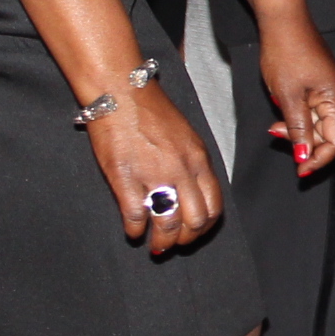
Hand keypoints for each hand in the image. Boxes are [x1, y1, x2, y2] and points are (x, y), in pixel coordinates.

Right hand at [88, 85, 223, 255]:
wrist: (121, 91)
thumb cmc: (152, 111)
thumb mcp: (186, 136)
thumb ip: (193, 166)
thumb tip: (194, 196)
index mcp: (199, 159)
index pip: (213, 207)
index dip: (204, 228)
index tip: (193, 233)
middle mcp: (181, 169)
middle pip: (194, 222)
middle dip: (184, 240)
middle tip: (173, 243)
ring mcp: (153, 174)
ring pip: (168, 224)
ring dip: (162, 242)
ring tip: (155, 244)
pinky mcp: (125, 177)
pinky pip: (136, 216)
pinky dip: (135, 231)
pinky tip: (133, 231)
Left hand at [256, 19, 334, 181]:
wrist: (283, 22)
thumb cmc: (285, 53)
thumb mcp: (288, 97)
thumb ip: (298, 129)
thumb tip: (304, 156)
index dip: (319, 159)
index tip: (300, 170)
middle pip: (328, 135)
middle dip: (304, 144)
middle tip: (277, 137)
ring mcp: (330, 91)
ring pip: (318, 125)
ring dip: (298, 131)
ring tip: (274, 126)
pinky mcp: (320, 86)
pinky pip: (313, 112)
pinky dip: (298, 119)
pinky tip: (280, 116)